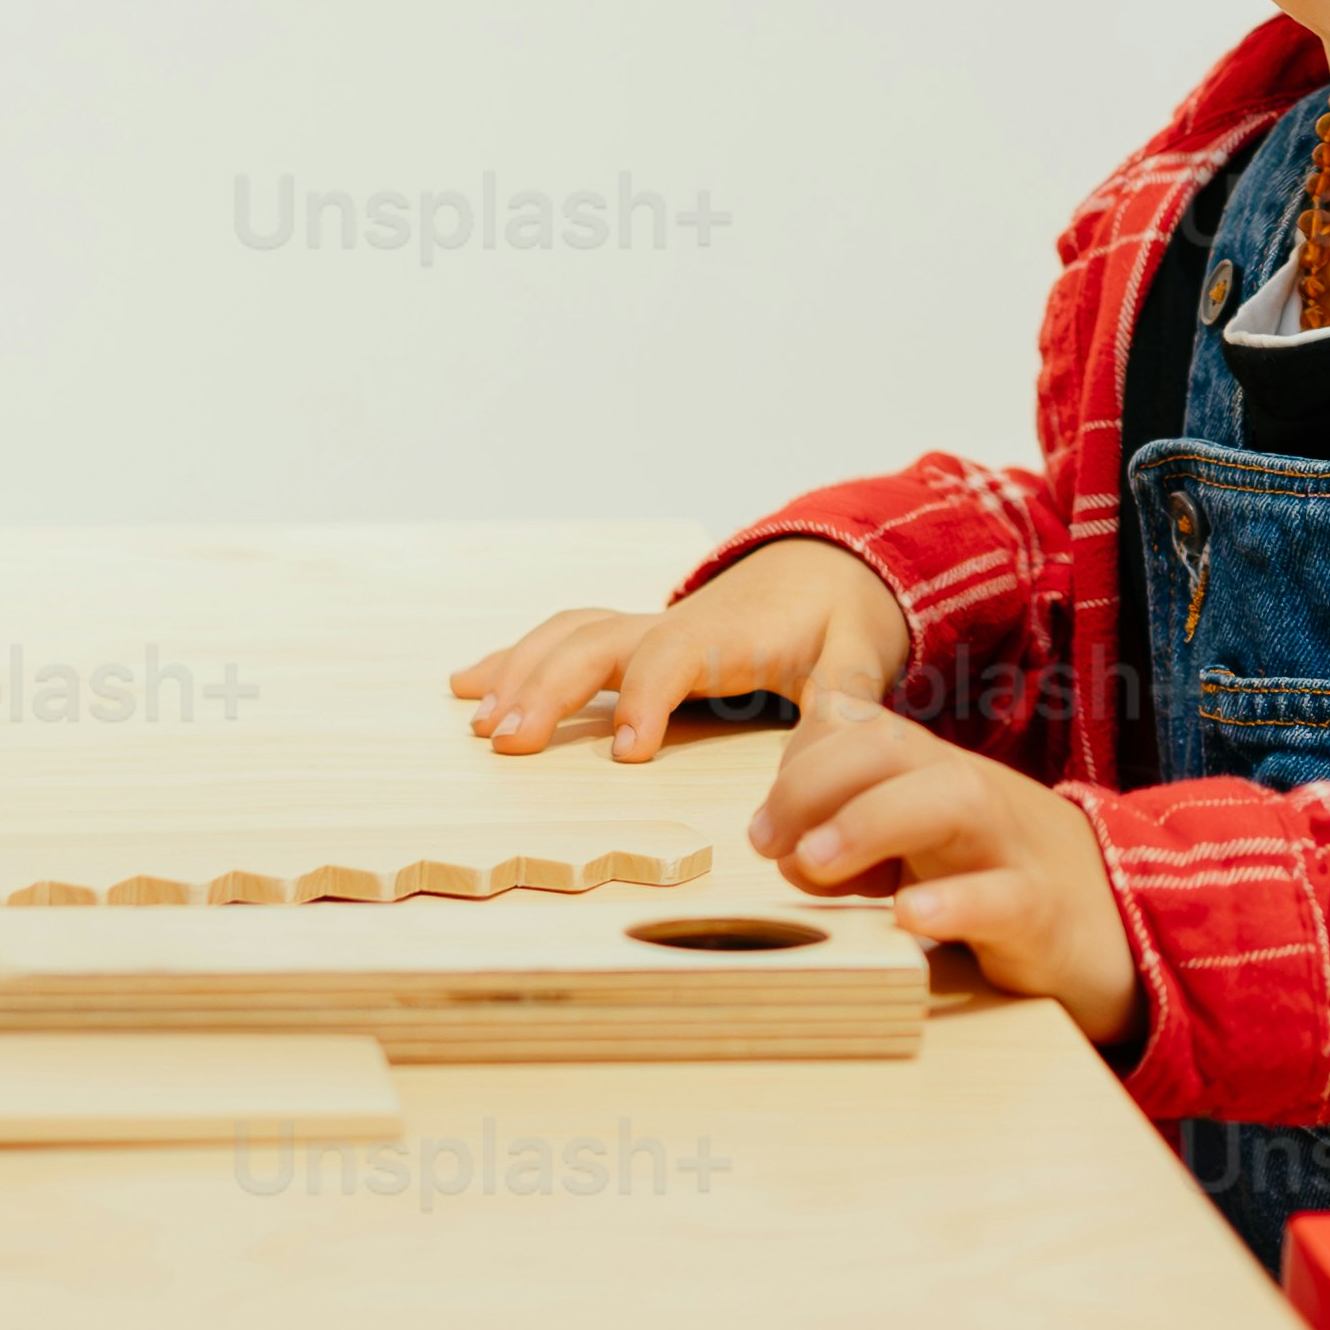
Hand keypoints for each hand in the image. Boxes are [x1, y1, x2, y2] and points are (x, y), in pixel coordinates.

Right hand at [450, 540, 904, 761]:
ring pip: (571, 635)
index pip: (675, 656)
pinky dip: (515, 659)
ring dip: (520, 673)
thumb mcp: (861, 658)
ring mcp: (649, 629)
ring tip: (479, 723)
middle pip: (598, 641)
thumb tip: (822, 762)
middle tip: (508, 741)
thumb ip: (845, 705)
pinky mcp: (634, 640)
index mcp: (731, 633)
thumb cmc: (843, 621)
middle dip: (550, 687)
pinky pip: (564, 639)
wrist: (832, 567)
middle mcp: (677, 624)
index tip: (626, 752)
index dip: (647, 698)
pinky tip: (469, 686)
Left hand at [750, 697, 1133, 1045]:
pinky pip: (1004, 896)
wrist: (1118, 923)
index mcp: (931, 772)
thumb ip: (850, 839)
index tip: (766, 829)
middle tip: (767, 844)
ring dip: (871, 821)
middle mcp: (968, 792)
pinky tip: (907, 915)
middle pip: (891, 746)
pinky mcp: (1043, 911)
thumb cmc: (995, 881)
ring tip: (816, 864)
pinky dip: (954, 902)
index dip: (797, 763)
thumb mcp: (916, 847)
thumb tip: (787, 851)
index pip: (854, 727)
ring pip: (951, 798)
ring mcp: (1011, 846)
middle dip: (814, 782)